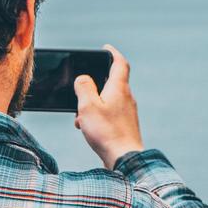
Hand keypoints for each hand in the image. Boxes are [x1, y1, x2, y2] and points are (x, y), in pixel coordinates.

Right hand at [74, 45, 144, 169]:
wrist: (124, 159)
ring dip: (92, 105)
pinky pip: (109, 114)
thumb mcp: (88, 106)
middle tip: (80, 91)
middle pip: (110, 82)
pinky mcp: (125, 125)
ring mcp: (127, 112)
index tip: (105, 49)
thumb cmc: (107, 132)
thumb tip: (83, 78)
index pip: (119, 63)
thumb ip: (83, 87)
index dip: (112, 53)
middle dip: (93, 85)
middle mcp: (126, 98)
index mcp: (119, 88)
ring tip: (81, 117)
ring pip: (107, 100)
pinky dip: (97, 116)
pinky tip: (87, 128)